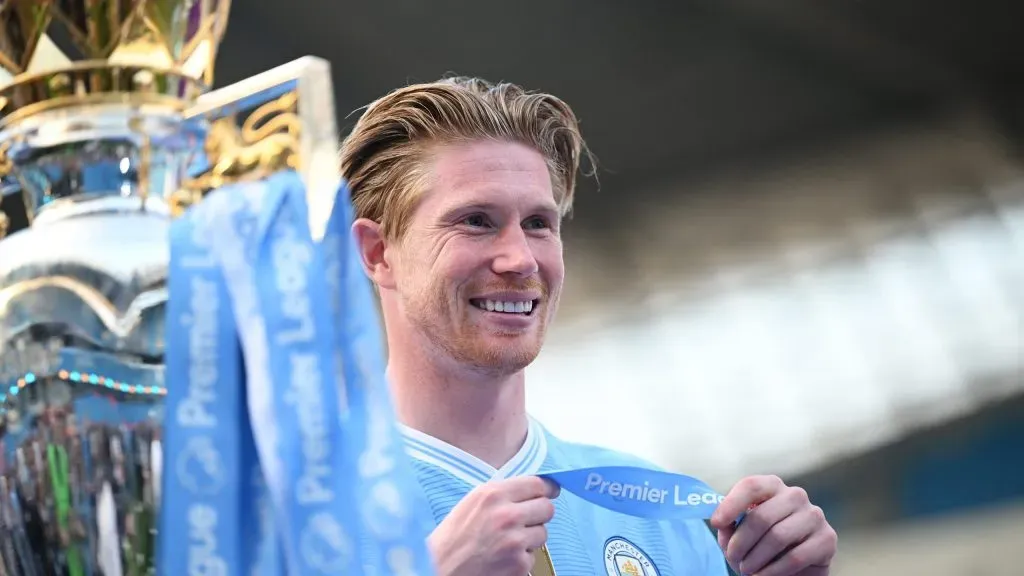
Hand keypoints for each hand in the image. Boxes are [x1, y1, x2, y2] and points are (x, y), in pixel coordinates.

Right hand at [427, 476, 559, 575]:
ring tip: (506, 543)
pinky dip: (521, 560)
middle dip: (539, 514)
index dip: (546, 489)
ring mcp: (514, 541)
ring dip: (530, 539)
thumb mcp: (472, 503)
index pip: (537, 484)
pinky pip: (533, 557)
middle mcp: (506, 515)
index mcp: (492, 494)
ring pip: (542, 534)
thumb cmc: (452, 538)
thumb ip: (502, 494)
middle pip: (547, 508)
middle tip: (525, 521)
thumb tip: (535, 489)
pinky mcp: (518, 565)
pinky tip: (502, 560)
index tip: (550, 492)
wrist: (438, 569)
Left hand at [710, 475, 836, 575]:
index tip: (716, 523)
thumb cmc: (761, 544)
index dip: (731, 504)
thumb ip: (729, 525)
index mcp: (772, 486)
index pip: (751, 486)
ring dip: (756, 558)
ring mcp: (814, 515)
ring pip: (778, 536)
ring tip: (746, 570)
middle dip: (741, 542)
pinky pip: (796, 556)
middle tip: (733, 558)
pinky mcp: (827, 539)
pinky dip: (774, 571)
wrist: (792, 568)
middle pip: (762, 516)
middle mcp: (795, 495)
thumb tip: (721, 522)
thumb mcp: (739, 534)